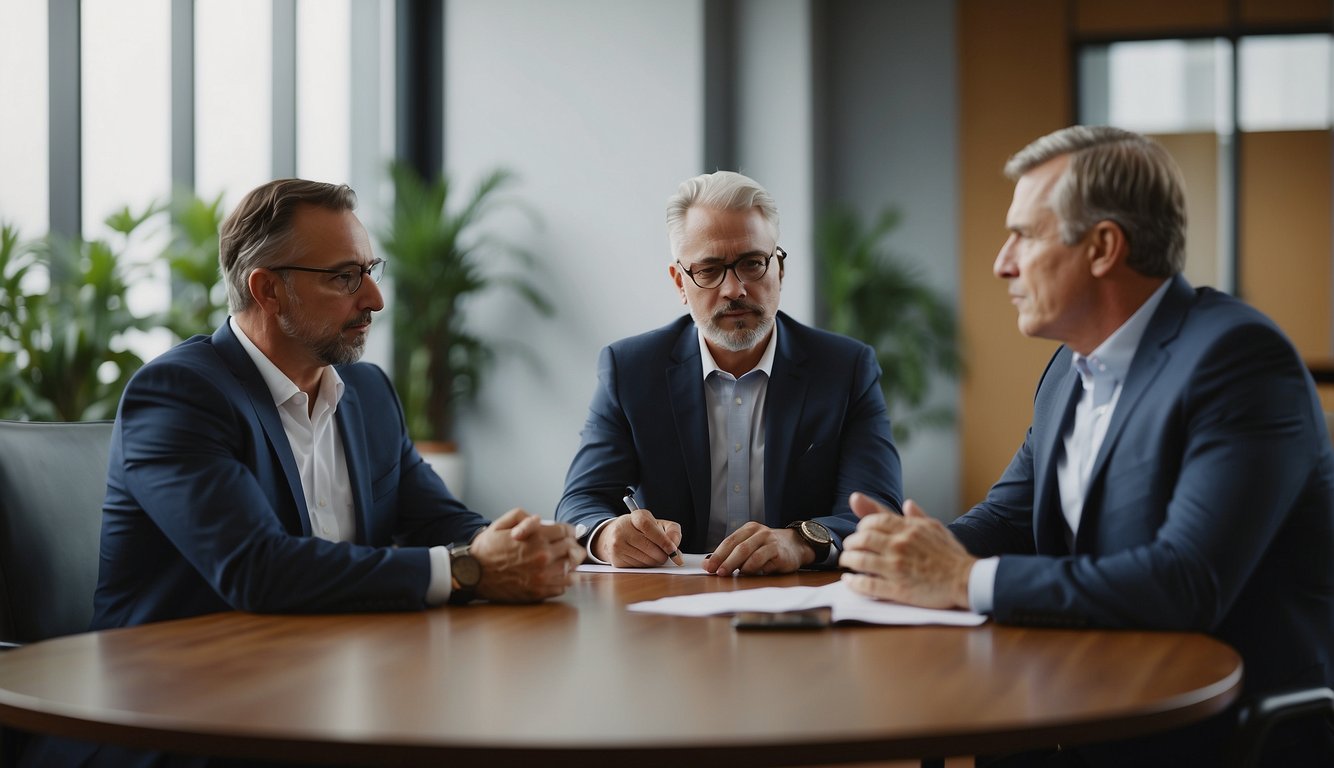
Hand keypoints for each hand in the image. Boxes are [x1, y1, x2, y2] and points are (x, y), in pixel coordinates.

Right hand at [469, 509, 582, 602]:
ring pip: (572, 569)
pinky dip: (563, 580)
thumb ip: (523, 516)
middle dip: (571, 546)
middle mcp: (543, 557)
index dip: (569, 531)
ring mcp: (543, 576)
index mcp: (536, 538)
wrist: (472, 574)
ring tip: (565, 562)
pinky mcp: (539, 592)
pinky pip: (563, 586)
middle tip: (568, 547)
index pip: (566, 532)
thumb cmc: (486, 549)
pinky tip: (556, 576)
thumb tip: (539, 519)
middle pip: (572, 549)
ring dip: (571, 564)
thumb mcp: (501, 524)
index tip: (568, 533)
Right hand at [590, 508, 682, 566]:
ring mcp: (617, 545)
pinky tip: (643, 557)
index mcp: (636, 516)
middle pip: (649, 547)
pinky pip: (639, 567)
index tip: (672, 550)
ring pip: (645, 560)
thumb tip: (676, 551)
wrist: (614, 535)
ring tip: (654, 554)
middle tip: (667, 554)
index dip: (662, 540)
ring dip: (655, 561)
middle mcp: (623, 529)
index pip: (648, 526)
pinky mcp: (616, 559)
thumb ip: (672, 531)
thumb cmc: (641, 529)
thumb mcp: (658, 523)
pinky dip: (646, 565)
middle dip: (663, 554)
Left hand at [702, 521, 808, 575]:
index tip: (708, 566)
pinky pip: (763, 560)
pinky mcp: (779, 552)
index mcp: (749, 529)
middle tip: (717, 572)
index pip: (730, 541)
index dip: (717, 554)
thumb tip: (707, 564)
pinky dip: (753, 568)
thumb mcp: (750, 546)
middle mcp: (759, 532)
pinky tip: (748, 573)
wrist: (796, 545)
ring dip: (737, 566)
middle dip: (725, 561)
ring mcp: (770, 541)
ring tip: (730, 574)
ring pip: (749, 553)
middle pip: (738, 547)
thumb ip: (731, 554)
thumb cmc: (768, 548)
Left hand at [838, 494, 973, 608]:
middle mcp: (899, 545)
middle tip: (849, 547)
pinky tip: (849, 581)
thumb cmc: (952, 555)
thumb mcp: (936, 528)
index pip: (873, 520)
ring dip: (847, 561)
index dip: (861, 526)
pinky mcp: (898, 589)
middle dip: (851, 543)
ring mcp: (896, 568)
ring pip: (860, 561)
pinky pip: (868, 585)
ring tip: (845, 562)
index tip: (860, 532)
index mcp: (908, 529)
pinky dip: (854, 583)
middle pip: (862, 539)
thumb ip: (918, 516)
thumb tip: (907, 503)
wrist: (966, 580)